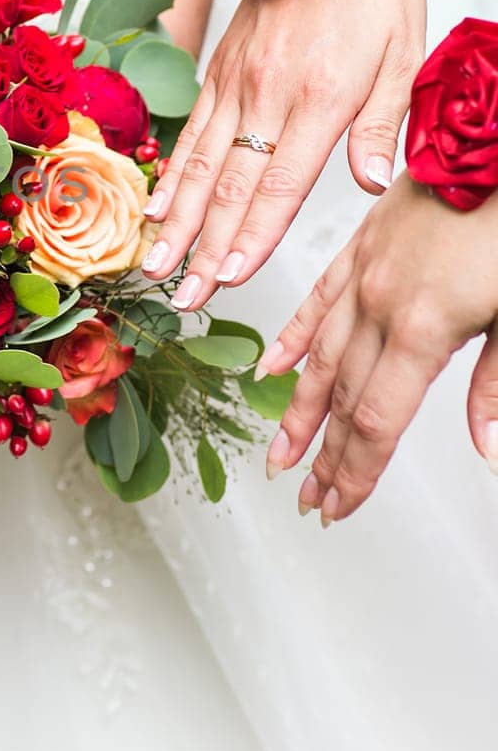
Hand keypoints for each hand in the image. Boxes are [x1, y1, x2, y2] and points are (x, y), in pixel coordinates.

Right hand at [139, 0, 424, 309]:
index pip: (280, 185)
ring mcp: (237, 79)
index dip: (252, 236)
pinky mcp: (221, 66)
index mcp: (321, 96)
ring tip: (155, 265)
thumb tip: (369, 184)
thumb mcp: (404, 52)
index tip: (229, 279)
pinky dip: (171, 173)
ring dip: (176, 222)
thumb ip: (381, 123)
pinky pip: (192, 129)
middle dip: (204, 248)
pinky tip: (156, 207)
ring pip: (200, 164)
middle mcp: (269, 92)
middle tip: (181, 297)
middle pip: (230, 187)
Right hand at [259, 177, 497, 523]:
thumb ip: (497, 384)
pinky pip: (318, 298)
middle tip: (306, 497)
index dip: (354, 471)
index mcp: (424, 325)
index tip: (336, 507)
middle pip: (341, 396)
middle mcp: (380, 301)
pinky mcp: (364, 243)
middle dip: (322, 454)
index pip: (375, 418)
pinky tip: (274, 366)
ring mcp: (365, 270)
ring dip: (299, 408)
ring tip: (280, 450)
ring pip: (320, 354)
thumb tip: (485, 450)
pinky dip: (294, 336)